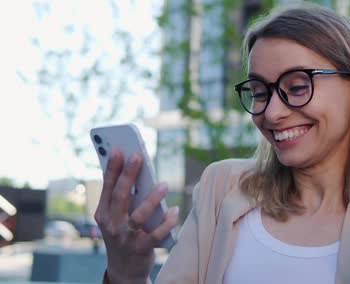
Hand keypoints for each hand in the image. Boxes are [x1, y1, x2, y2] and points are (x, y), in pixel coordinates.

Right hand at [94, 149, 178, 283]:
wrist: (123, 270)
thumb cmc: (123, 234)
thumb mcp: (115, 217)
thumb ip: (122, 197)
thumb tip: (133, 170)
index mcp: (103, 213)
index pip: (107, 187)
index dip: (112, 168)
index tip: (118, 150)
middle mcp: (112, 225)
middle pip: (120, 197)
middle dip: (128, 175)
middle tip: (138, 156)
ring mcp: (126, 238)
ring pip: (138, 216)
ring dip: (152, 199)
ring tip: (164, 184)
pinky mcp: (141, 249)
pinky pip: (156, 235)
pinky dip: (167, 223)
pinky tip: (175, 211)